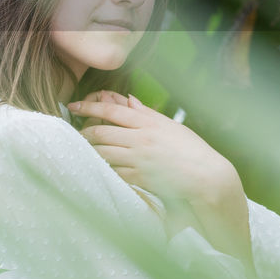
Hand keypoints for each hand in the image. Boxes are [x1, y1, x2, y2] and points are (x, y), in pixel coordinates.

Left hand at [69, 93, 254, 272]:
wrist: (206, 178)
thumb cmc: (191, 150)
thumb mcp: (170, 125)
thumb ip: (146, 113)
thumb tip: (128, 100)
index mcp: (148, 123)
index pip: (112, 110)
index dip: (89, 106)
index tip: (74, 106)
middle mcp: (140, 139)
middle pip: (101, 131)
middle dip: (84, 131)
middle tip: (75, 133)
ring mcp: (138, 160)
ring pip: (103, 152)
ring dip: (89, 150)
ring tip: (82, 150)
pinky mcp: (139, 178)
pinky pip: (113, 171)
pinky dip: (103, 168)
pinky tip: (97, 167)